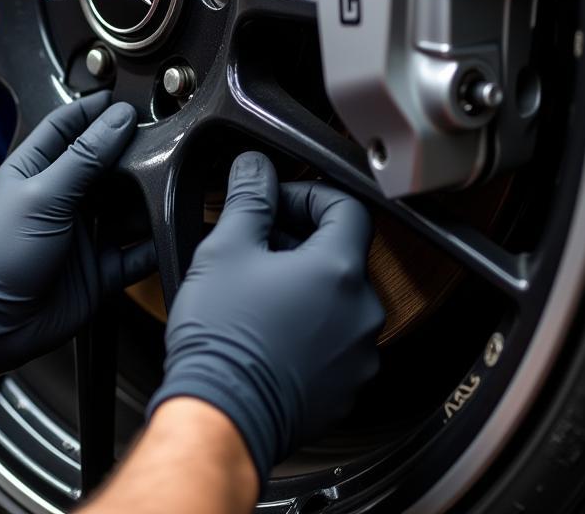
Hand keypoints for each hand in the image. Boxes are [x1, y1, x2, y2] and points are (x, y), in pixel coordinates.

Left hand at [0, 92, 154, 380]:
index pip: (66, 127)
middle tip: (157, 143)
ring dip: (144, 200)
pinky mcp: (98, 269)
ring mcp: (80, 233)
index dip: (93, 110)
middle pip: (103, 165)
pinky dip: (151, 245)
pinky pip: (135, 253)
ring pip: (124, 207)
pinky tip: (164, 234)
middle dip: (130, 155)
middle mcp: (60, 199)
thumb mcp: (44, 196)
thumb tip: (116, 120)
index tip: (122, 100)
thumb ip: (84, 157)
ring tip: (165, 188)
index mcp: (35, 170)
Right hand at [147, 152, 384, 486]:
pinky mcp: (345, 387)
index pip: (347, 206)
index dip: (309, 193)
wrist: (222, 416)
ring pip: (339, 297)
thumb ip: (249, 198)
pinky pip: (335, 338)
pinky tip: (268, 326)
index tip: (277, 200)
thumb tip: (256, 168)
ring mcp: (358, 355)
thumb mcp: (226, 248)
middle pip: (342, 252)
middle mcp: (362, 312)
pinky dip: (309, 323)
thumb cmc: (224, 338)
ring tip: (257, 286)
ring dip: (304, 281)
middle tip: (257, 241)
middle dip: (300, 237)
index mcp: (340, 270)